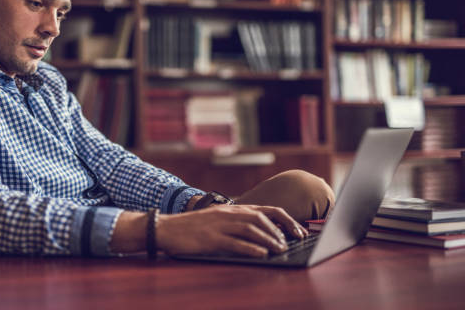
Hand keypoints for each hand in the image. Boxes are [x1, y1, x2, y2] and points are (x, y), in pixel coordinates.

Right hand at [156, 204, 307, 257]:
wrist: (166, 228)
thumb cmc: (193, 227)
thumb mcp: (218, 220)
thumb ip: (237, 223)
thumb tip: (261, 233)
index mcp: (232, 209)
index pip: (266, 210)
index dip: (285, 219)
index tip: (298, 230)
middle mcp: (229, 214)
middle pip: (262, 217)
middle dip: (282, 229)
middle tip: (294, 241)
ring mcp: (220, 226)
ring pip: (251, 229)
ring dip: (269, 240)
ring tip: (281, 249)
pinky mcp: (211, 239)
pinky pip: (234, 243)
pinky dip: (250, 248)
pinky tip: (262, 254)